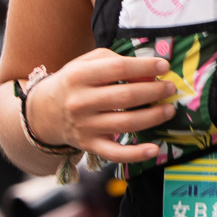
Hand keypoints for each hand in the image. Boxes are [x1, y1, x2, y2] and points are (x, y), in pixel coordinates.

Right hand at [24, 49, 178, 163]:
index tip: (164, 66)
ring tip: (169, 109)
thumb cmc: (75, 83)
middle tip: (171, 88)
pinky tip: (154, 149)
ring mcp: (85, 126)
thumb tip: (149, 74)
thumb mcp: (87, 64)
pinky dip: (136, 154)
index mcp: (79, 76)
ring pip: (125, 123)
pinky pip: (116, 153)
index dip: (144, 67)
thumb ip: (116, 62)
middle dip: (153, 92)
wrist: (45, 112)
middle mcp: (80, 102)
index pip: (118, 69)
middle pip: (124, 97)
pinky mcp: (90, 145)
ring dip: (152, 117)